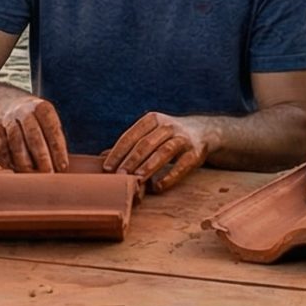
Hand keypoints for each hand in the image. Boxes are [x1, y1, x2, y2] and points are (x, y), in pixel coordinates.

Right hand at [0, 95, 70, 172]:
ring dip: (25, 162)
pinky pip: (3, 147)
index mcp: (43, 108)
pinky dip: (10, 161)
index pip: (52, 130)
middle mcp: (25, 111)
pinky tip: (17, 171)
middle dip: (42, 157)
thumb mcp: (48, 122)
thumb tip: (62, 168)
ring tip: (32, 177)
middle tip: (48, 174)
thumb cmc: (36, 121)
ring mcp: (8, 120)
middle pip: (34, 136)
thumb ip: (55, 140)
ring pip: (16, 143)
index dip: (58, 150)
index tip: (62, 167)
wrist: (8, 104)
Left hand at [101, 112, 215, 192]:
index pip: (131, 135)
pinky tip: (158, 186)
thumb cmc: (168, 136)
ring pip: (163, 152)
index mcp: (152, 119)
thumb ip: (129, 144)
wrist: (204, 131)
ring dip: (148, 167)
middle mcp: (168, 126)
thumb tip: (101, 157)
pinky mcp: (196, 151)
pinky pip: (182, 164)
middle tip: (119, 177)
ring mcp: (183, 138)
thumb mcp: (150, 134)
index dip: (118, 152)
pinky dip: (170, 176)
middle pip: (146, 144)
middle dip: (131, 161)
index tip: (107, 168)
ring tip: (136, 181)